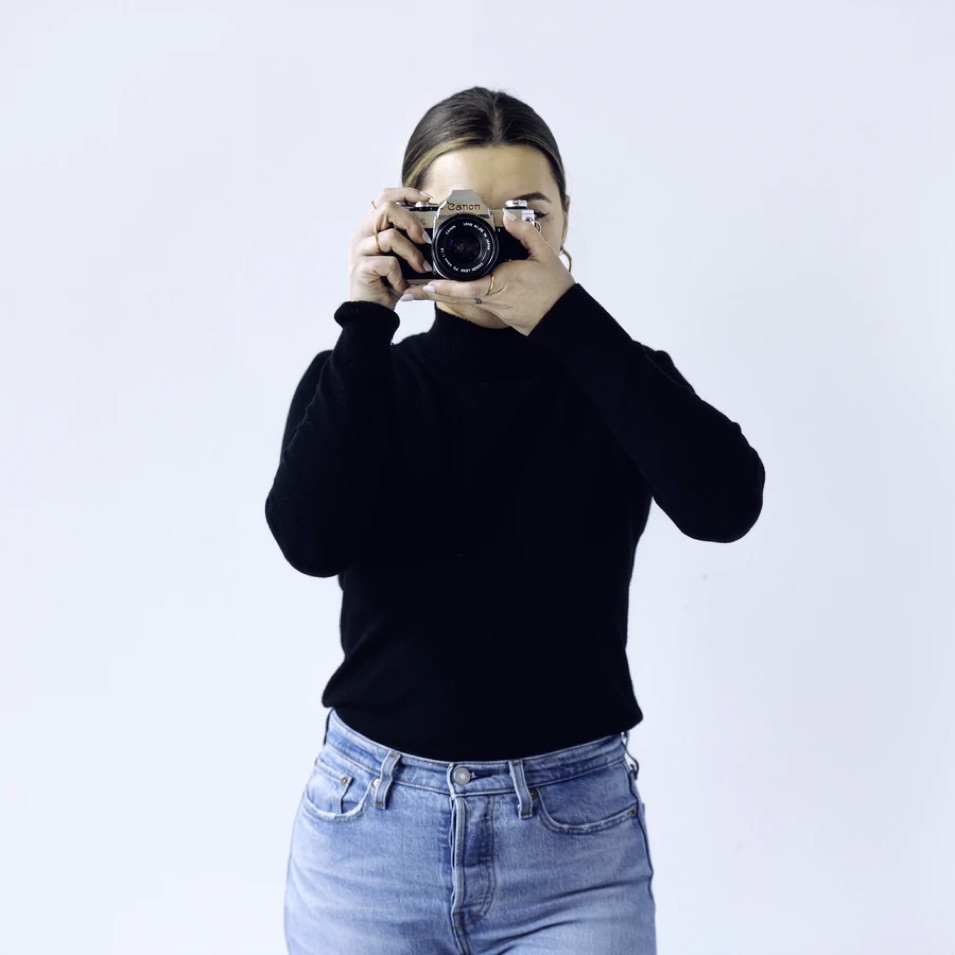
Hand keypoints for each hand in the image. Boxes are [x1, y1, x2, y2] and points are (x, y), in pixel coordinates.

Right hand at [347, 187, 433, 309]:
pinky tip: (401, 286)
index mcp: (369, 228)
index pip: (384, 197)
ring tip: (420, 269)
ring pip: (391, 237)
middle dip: (411, 222)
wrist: (372, 312)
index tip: (427, 199)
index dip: (406, 193)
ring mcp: (358, 250)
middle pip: (387, 208)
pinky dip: (400, 276)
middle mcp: (360, 234)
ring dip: (412, 254)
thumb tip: (432, 230)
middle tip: (425, 240)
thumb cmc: (387, 284)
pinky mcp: (359, 268)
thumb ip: (408, 240)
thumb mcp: (400, 258)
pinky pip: (389, 263)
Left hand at [400, 210, 575, 334]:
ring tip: (417, 291)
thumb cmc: (554, 289)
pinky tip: (442, 292)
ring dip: (438, 296)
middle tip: (406, 291)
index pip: (467, 287)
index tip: (426, 284)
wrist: (562, 317)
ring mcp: (492, 307)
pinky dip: (454, 297)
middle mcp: (492, 298)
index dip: (444, 288)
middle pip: (454, 298)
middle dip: (430, 295)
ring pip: (460, 301)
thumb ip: (524, 233)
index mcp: (501, 284)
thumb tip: (508, 217)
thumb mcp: (544, 255)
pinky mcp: (495, 310)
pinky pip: (470, 302)